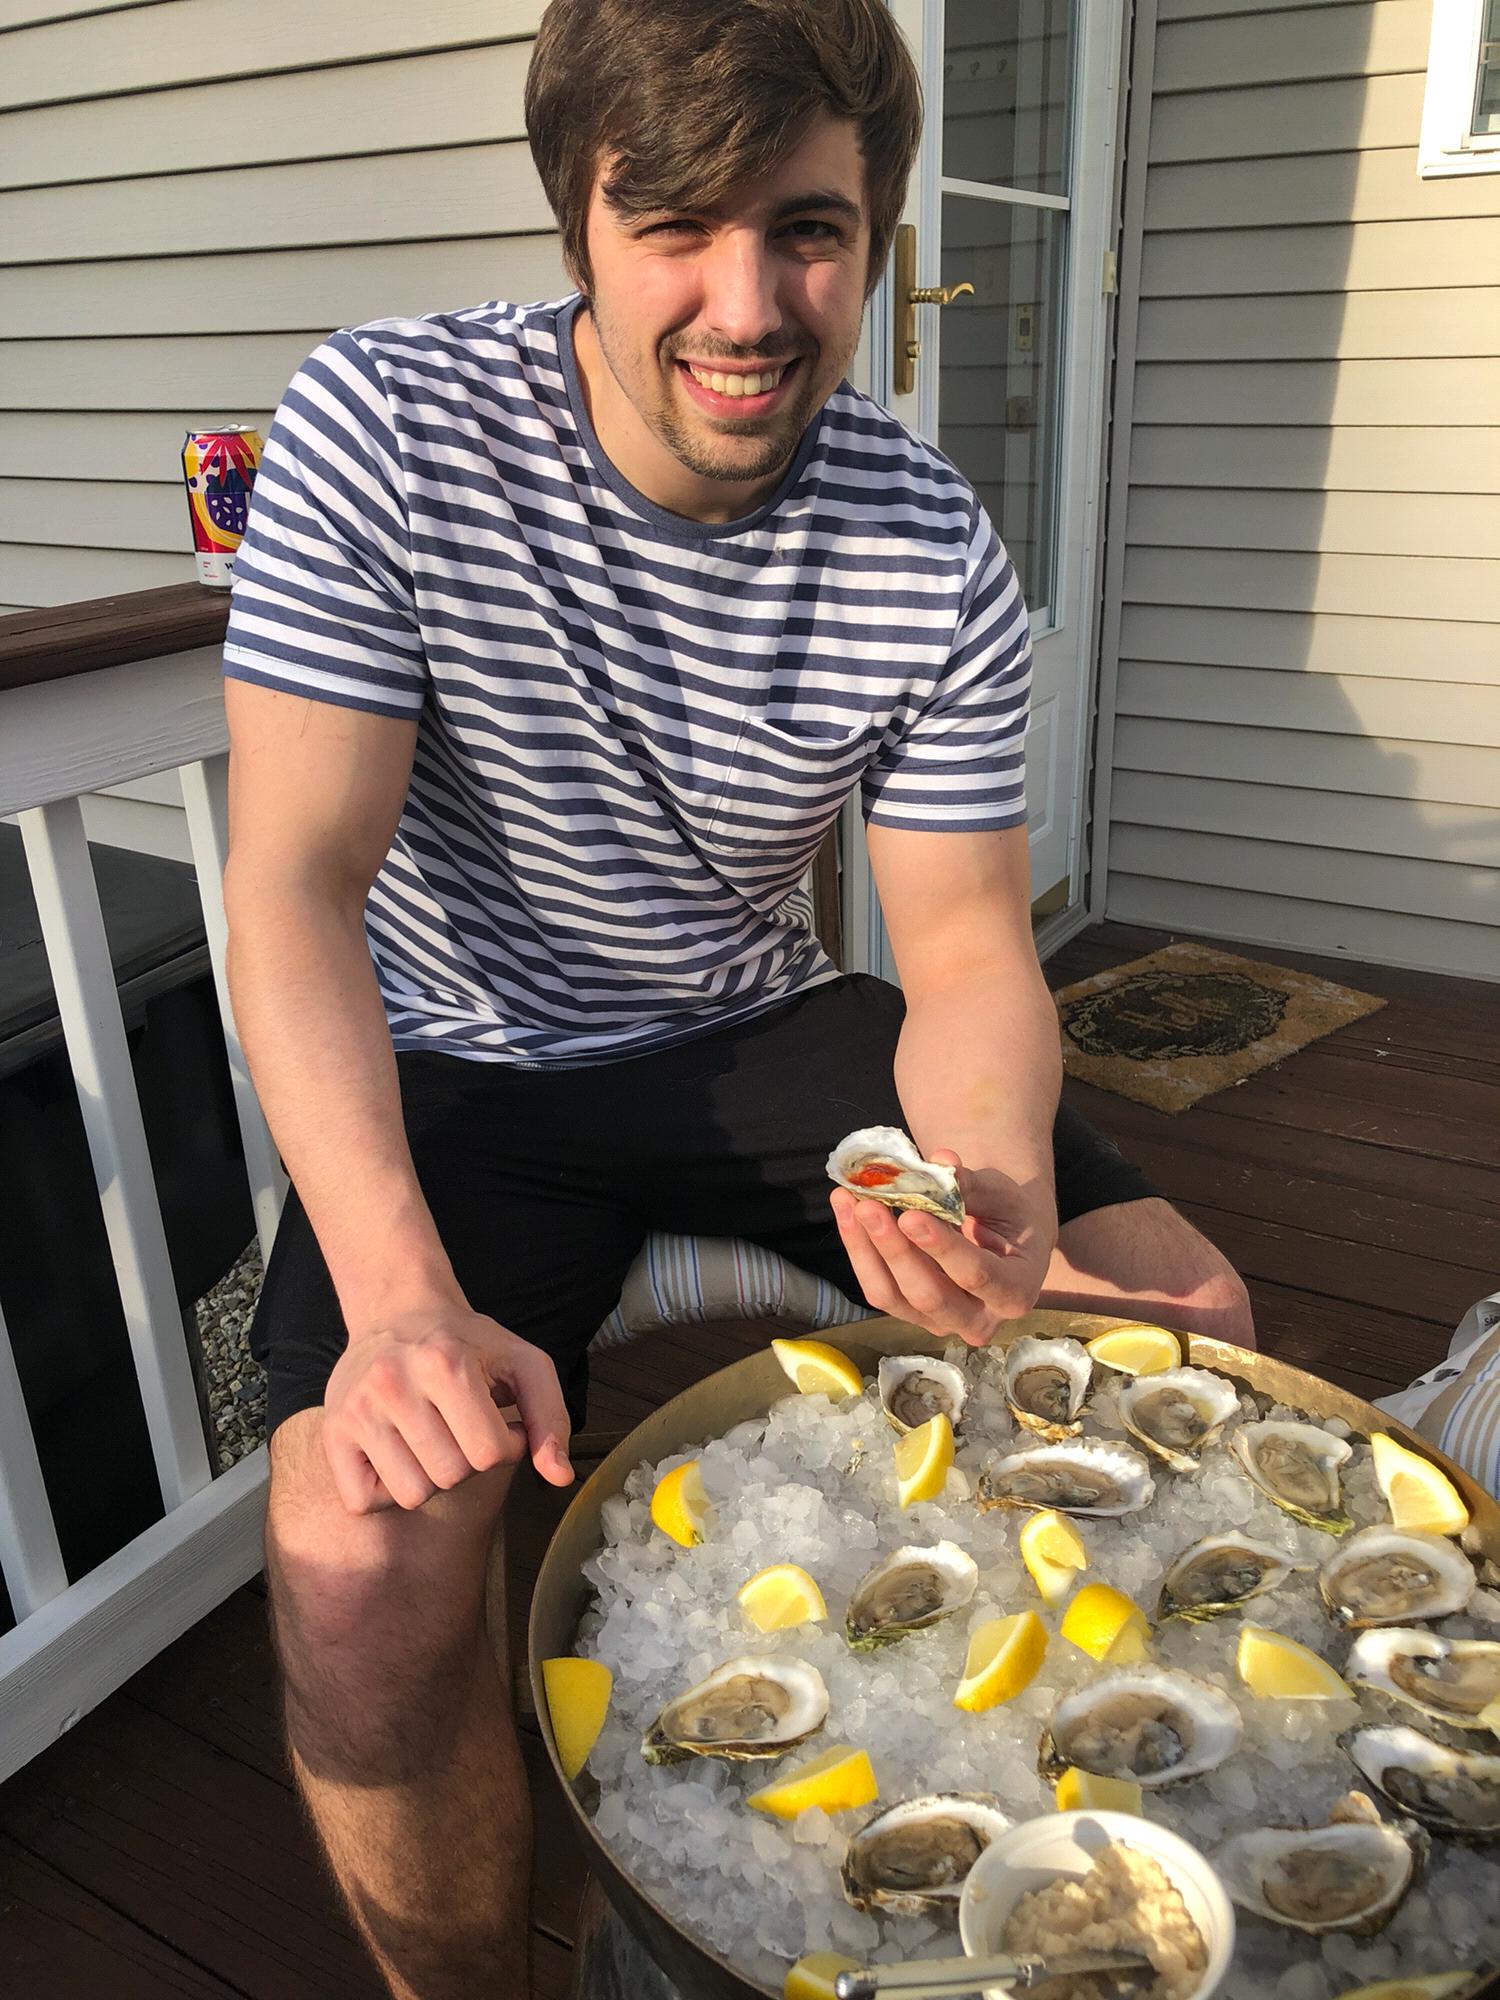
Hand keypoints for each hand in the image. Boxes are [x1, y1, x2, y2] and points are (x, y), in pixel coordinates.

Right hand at [322, 1303, 573, 1513]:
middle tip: (460, 1427)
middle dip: (467, 1460)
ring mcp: (356, 1410)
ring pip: (411, 1495)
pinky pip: (364, 1502)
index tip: (498, 1422)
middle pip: (451, 1476)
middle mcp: (393, 1384)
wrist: (398, 1311)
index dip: (506, 1446)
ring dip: (430, 1477)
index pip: (490, 1453)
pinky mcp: (331, 1433)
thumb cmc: (467, 1343)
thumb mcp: (523, 1364)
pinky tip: (398, 1454)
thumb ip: (550, 1417)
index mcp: (445, 1363)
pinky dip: (386, 1490)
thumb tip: (559, 1477)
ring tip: (430, 1439)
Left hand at [831, 1151, 1056, 1347]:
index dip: (942, 1248)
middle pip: (927, 1294)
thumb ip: (971, 1184)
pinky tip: (847, 1211)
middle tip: (868, 1206)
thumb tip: (941, 1161)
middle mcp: (978, 1320)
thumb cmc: (1008, 1216)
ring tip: (848, 1202)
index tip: (911, 1215)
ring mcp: (940, 1322)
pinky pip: (877, 1287)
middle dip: (894, 1250)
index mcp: (1014, 1291)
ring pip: (892, 1296)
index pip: (977, 1275)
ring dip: (866, 1248)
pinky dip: (859, 1249)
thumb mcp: (1001, 1196)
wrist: (1004, 1242)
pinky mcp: (909, 1313)